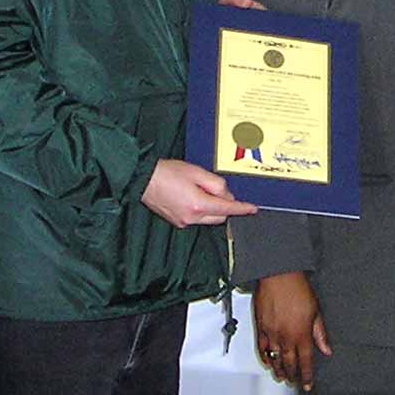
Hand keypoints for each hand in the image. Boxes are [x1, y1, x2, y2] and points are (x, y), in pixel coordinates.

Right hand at [141, 159, 257, 227]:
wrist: (142, 179)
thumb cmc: (166, 172)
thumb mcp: (196, 172)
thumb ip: (216, 184)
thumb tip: (226, 194)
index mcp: (198, 205)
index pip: (227, 209)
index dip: (242, 209)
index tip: (252, 209)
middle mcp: (191, 218)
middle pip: (219, 217)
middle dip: (224, 206)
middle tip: (216, 189)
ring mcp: (183, 222)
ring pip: (208, 218)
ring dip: (211, 208)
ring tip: (197, 189)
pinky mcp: (177, 222)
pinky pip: (196, 218)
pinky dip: (199, 210)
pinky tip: (189, 196)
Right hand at [254, 270, 330, 389]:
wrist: (279, 276)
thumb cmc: (298, 289)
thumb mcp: (316, 311)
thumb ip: (320, 333)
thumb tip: (326, 349)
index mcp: (302, 334)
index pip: (306, 361)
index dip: (307, 375)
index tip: (308, 384)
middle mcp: (286, 337)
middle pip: (289, 363)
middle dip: (293, 376)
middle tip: (294, 382)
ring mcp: (272, 333)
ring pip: (275, 358)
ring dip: (279, 370)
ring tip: (282, 377)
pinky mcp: (261, 327)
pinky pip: (261, 348)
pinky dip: (265, 357)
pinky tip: (268, 362)